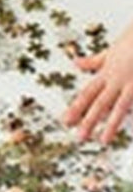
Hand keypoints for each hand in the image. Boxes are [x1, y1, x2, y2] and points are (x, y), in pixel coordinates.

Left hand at [63, 20, 132, 143]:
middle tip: (78, 137)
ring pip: (119, 106)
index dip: (76, 107)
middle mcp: (116, 80)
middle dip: (88, 120)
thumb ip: (94, 61)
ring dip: (110, 124)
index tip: (66, 120)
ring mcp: (132, 83)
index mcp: (107, 73)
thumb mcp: (109, 51)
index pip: (88, 93)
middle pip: (99, 102)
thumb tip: (76, 63)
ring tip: (103, 140)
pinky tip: (130, 126)